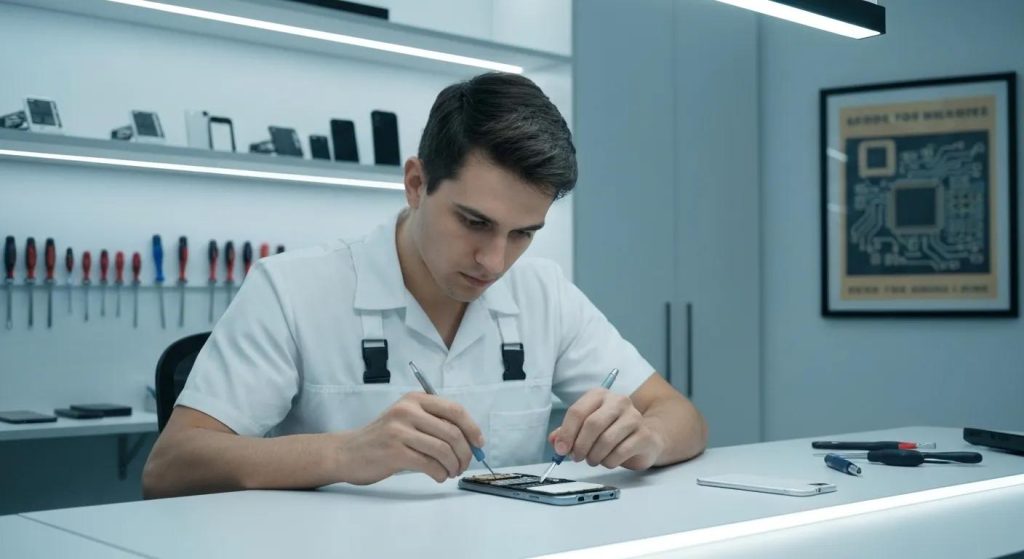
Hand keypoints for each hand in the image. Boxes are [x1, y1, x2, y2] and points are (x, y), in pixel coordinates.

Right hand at [338, 392, 484, 484]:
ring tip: (451, 472)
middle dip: (465, 452)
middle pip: (452, 431)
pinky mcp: (394, 452)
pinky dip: (440, 473)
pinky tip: (438, 476)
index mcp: (415, 399)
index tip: (479, 444)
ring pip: (443, 449)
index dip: (472, 428)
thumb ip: (434, 423)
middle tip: (464, 464)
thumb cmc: (383, 438)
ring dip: (453, 465)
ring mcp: (399, 430)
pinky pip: (429, 464)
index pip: (454, 409)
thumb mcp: (406, 419)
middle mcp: (407, 410)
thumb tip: (470, 440)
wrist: (348, 452)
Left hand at [549, 388, 664, 470]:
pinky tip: (608, 461)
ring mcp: (634, 417)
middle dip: (580, 446)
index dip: (566, 433)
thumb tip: (555, 441)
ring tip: (593, 460)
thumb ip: (568, 432)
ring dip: (594, 456)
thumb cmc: (611, 431)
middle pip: (592, 424)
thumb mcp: (586, 428)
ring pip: (606, 440)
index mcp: (599, 395)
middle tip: (577, 457)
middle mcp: (618, 401)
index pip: (577, 411)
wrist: (644, 438)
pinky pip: (620, 452)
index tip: (561, 450)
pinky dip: (609, 462)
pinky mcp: (644, 435)